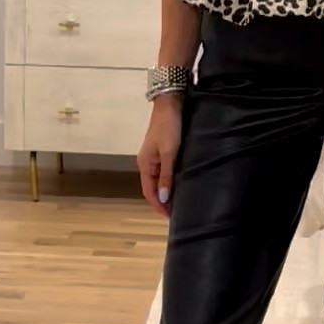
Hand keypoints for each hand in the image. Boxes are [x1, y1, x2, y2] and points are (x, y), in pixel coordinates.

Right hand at [137, 95, 182, 218]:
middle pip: (152, 188)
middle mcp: (146, 163)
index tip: (170, 218)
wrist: (170, 104)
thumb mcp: (169, 153)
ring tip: (179, 203)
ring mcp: (153, 158)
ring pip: (158, 181)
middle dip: (162, 202)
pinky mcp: (161, 152)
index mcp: (145, 165)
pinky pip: (163, 173)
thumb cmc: (169, 128)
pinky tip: (178, 185)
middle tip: (177, 214)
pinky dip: (169, 182)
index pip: (149, 193)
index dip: (158, 206)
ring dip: (166, 192)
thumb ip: (167, 176)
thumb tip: (164, 199)